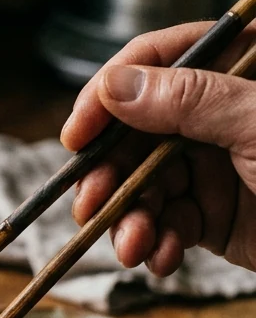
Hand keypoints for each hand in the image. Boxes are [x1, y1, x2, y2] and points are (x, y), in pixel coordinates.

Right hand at [60, 22, 255, 276]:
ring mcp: (216, 164)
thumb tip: (117, 85)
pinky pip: (167, 223)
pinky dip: (157, 243)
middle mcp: (222, 113)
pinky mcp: (215, 214)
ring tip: (132, 246)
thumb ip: (190, 100)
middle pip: (136, 132)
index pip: (158, 61)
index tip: (77, 134)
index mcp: (243, 68)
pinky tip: (163, 256)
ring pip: (143, 184)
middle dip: (110, 174)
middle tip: (91, 204)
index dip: (107, 96)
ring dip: (130, 220)